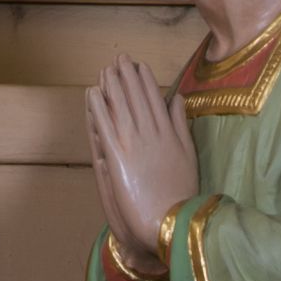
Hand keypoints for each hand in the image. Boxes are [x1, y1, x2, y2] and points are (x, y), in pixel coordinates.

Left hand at [84, 56, 197, 261]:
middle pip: (136, 97)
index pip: (155, 98)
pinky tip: (91, 92)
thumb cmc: (182, 194)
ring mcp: (133, 143)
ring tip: (105, 69)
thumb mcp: (189, 156)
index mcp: (168, 133)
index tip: (138, 65)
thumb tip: (178, 98)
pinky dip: (97, 106)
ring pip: (120, 105)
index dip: (145, 80)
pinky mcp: (116, 156)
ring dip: (111, 84)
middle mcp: (150, 132)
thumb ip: (181, 125)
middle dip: (126, 75)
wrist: (169, 222)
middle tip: (119, 58)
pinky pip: (104, 125)